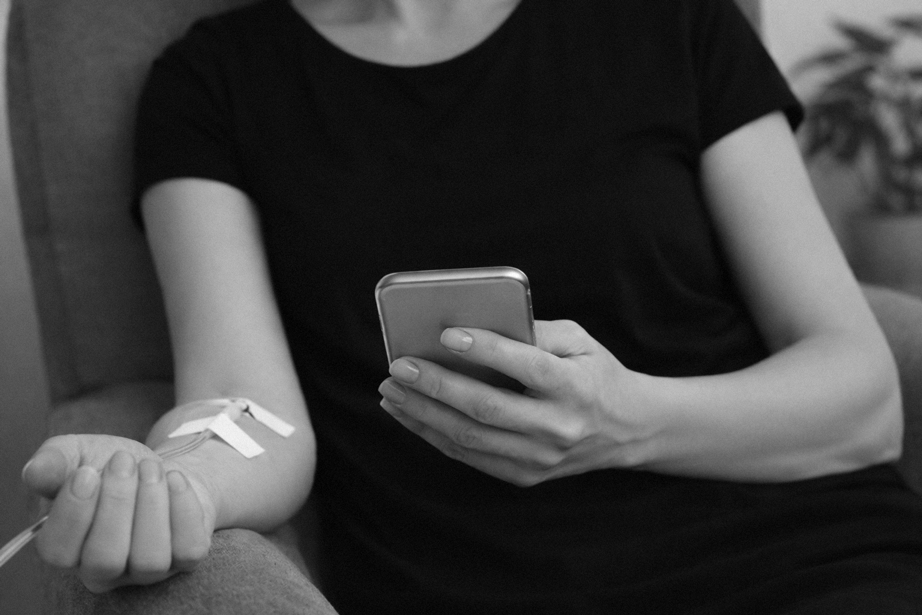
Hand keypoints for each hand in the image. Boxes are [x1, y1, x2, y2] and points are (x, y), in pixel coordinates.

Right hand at [22, 435, 214, 592]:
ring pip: (149, 559)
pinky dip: (184, 509)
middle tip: (123, 460)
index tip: (87, 471)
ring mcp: (148, 569)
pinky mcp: (185, 558)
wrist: (161, 468)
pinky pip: (188, 549)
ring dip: (151, 505)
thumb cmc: (113, 467)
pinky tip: (174, 479)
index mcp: (69, 548)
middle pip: (105, 560)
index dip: (73, 512)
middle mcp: (106, 569)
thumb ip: (55, 461)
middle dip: (117, 503)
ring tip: (150, 467)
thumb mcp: (80, 454)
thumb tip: (35, 472)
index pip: (58, 551)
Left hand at [378, 320, 657, 485]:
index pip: (526, 368)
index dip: (486, 350)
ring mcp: (539, 458)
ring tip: (392, 391)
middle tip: (398, 366)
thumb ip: (535, 330)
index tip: (447, 334)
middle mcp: (557, 427)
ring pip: (470, 439)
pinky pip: (470, 457)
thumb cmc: (595, 374)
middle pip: (486, 409)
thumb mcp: (579, 341)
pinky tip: (410, 414)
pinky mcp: (525, 476)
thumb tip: (477, 323)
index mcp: (575, 388)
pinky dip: (434, 435)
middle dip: (436, 386)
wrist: (628, 429)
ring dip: (423, 414)